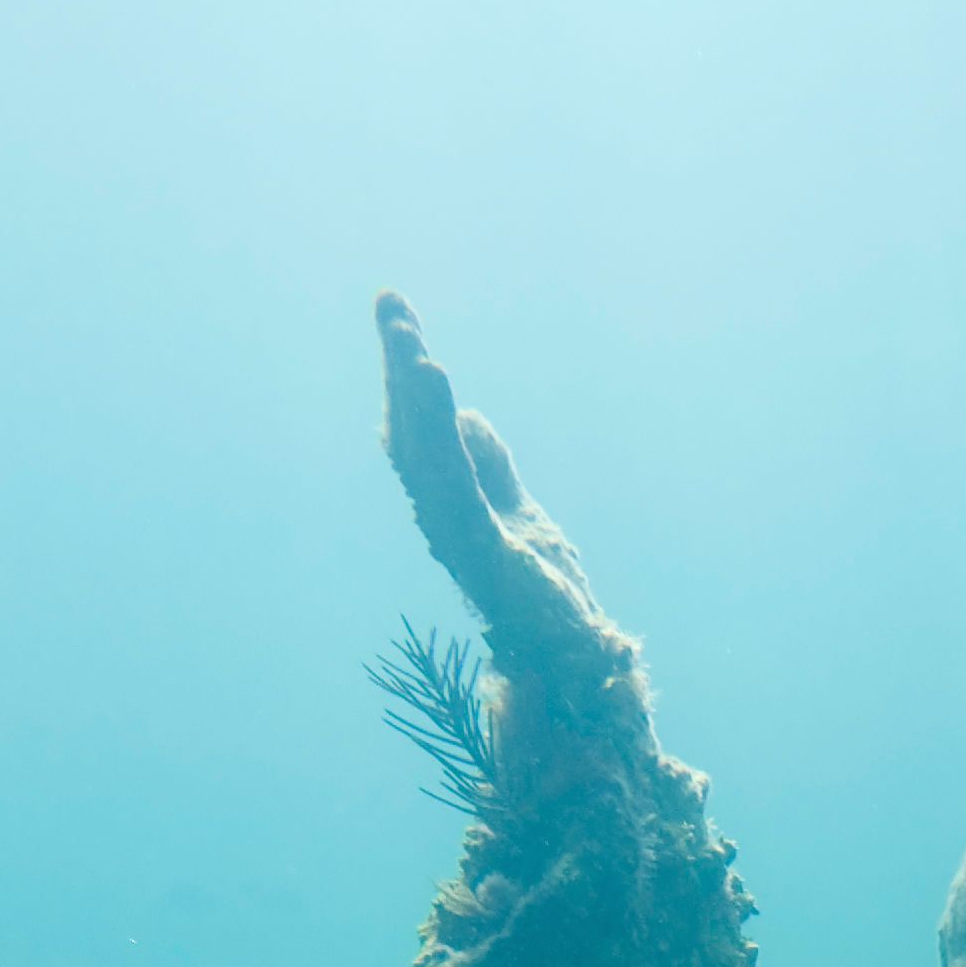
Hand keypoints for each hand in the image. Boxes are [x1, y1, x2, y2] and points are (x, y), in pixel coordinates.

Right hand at [375, 294, 607, 653]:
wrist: (575, 663)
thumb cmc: (545, 598)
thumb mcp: (520, 512)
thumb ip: (492, 467)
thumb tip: (467, 419)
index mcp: (449, 503)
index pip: (418, 427)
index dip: (404, 375)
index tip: (398, 316)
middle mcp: (441, 517)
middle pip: (410, 430)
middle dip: (400, 365)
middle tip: (390, 303)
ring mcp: (459, 537)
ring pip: (426, 452)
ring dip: (417, 394)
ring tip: (412, 341)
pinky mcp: (485, 555)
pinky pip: (458, 485)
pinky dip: (447, 439)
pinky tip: (445, 396)